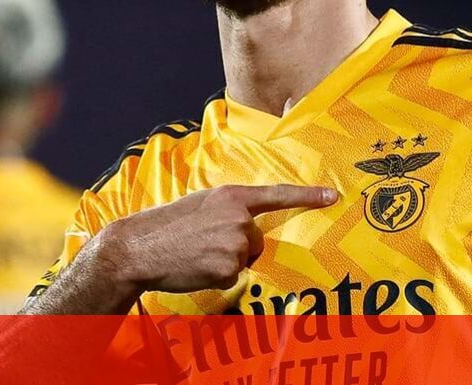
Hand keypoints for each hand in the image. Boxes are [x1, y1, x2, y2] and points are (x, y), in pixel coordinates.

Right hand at [95, 184, 337, 294]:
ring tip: (196, 254)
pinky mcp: (229, 266)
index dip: (308, 195)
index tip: (333, 196)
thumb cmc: (166, 226)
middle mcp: (238, 216)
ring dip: (225, 261)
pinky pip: (233, 276)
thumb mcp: (201, 204)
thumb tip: (247, 225)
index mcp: (231, 196)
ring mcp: (235, 242)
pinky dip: (216, 276)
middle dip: (237, 246)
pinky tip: (196, 267)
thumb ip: (228, 210)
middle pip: (256, 239)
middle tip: (203, 244)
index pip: (277, 195)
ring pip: (244, 259)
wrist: (139, 247)